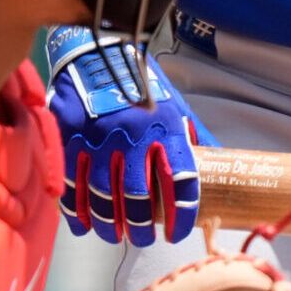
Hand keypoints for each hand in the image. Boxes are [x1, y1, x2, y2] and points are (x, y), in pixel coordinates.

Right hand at [44, 27, 216, 245]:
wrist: (97, 50)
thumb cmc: (141, 84)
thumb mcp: (175, 105)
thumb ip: (194, 136)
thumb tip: (220, 161)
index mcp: (166, 127)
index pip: (180, 180)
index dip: (181, 214)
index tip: (177, 233)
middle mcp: (133, 134)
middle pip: (137, 196)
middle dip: (140, 226)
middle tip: (142, 239)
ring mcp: (99, 136)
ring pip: (103, 194)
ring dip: (109, 223)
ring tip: (114, 236)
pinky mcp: (70, 135)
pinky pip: (73, 182)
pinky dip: (77, 209)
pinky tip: (83, 224)